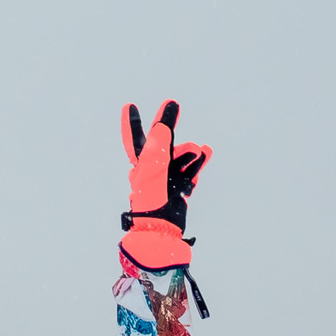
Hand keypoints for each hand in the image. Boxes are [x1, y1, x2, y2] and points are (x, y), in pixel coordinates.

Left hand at [119, 99, 209, 268]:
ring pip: (181, 155)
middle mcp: (153, 169)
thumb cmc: (152, 199)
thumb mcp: (153, 167)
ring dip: (189, 152)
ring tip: (198, 152)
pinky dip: (198, 161)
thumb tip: (162, 123)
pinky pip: (191, 169)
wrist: (162, 230)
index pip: (135, 138)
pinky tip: (206, 152)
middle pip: (163, 141)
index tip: (129, 107)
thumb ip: (158, 144)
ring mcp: (167, 178)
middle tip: (173, 106)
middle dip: (168, 127)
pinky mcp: (180, 187)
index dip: (132, 123)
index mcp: (141, 164)